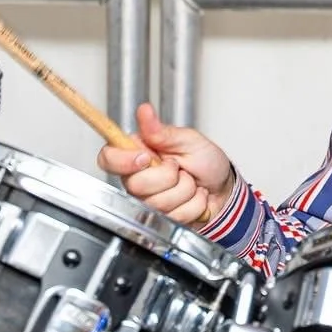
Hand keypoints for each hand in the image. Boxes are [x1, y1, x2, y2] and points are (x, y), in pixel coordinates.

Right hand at [97, 102, 236, 227]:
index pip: (108, 158)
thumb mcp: (188, 139)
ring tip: (190, 181)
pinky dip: (194, 205)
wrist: (223, 187)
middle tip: (181, 168)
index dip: (123, 161)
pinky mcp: (163, 219)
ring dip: (186, 191)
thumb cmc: (205, 160)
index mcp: (137, 154)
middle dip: (170, 177)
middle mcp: (138, 179)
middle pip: (137, 185)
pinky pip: (176, 216)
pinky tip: (195, 196)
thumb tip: (144, 112)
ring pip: (159, 203)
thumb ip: (162, 131)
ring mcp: (149, 201)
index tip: (145, 158)